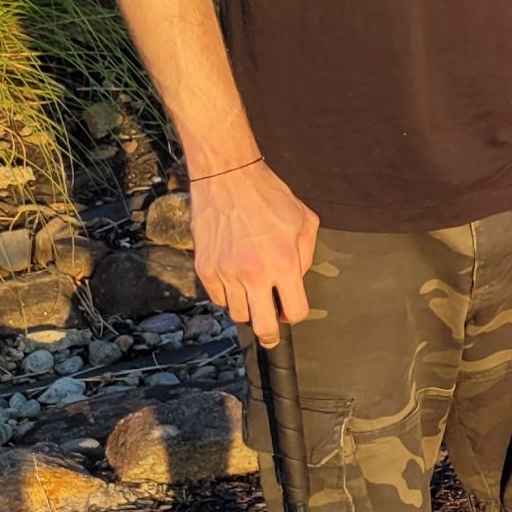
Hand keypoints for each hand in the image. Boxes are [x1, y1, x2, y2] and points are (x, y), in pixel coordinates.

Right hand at [190, 161, 318, 344]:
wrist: (228, 177)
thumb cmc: (269, 196)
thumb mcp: (304, 221)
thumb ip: (306, 256)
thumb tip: (296, 280)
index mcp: (284, 263)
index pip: (294, 312)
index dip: (295, 315)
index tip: (290, 310)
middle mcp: (254, 273)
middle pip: (262, 327)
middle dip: (270, 335)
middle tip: (271, 334)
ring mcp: (226, 272)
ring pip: (237, 313)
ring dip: (247, 307)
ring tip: (252, 290)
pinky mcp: (204, 268)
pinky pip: (217, 298)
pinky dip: (227, 294)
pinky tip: (234, 277)